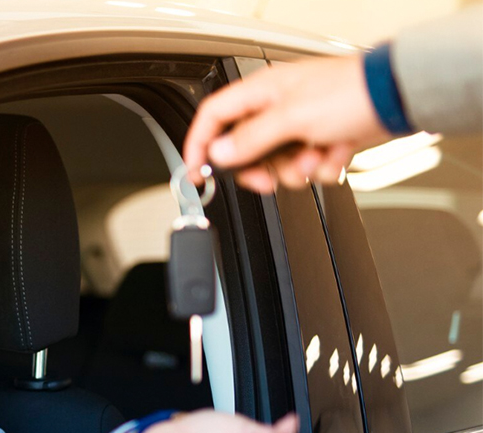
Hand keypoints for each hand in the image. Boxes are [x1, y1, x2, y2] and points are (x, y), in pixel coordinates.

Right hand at [182, 55, 393, 193]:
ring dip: (297, 168)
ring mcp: (300, 125)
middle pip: (245, 148)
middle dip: (259, 168)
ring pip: (277, 162)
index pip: (213, 117)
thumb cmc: (351, 93)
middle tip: (269, 177)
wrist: (398, 99)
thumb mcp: (291, 118)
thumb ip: (250, 138)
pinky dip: (322, 165)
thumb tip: (220, 153)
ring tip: (317, 156)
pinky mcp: (321, 139)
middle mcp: (277, 108)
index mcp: (261, 93)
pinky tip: (335, 151)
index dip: (199, 144)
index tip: (196, 171)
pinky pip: (306, 166)